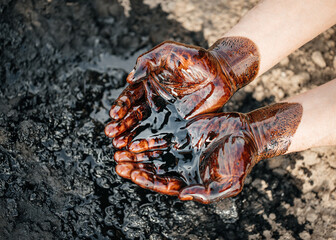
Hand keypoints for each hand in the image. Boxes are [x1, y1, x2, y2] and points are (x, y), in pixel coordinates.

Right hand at [105, 37, 259, 139]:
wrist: (219, 72)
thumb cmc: (194, 58)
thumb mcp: (168, 52)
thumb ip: (148, 61)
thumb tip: (129, 79)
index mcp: (147, 84)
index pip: (129, 97)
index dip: (120, 106)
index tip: (115, 115)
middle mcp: (152, 101)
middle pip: (132, 115)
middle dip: (121, 125)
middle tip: (111, 134)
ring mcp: (165, 114)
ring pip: (143, 127)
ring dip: (130, 136)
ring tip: (118, 145)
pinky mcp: (178, 124)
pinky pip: (163, 135)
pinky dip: (150, 143)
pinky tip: (140, 150)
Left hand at [112, 103, 301, 203]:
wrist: (247, 135)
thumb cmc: (240, 161)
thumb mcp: (228, 183)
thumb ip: (207, 193)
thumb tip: (182, 197)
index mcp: (188, 180)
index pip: (163, 184)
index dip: (148, 180)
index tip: (134, 175)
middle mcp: (180, 166)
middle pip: (152, 169)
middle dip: (135, 167)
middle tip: (118, 163)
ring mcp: (179, 149)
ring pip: (152, 154)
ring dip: (136, 154)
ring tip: (119, 151)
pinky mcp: (180, 133)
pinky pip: (160, 137)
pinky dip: (147, 139)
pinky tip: (134, 139)